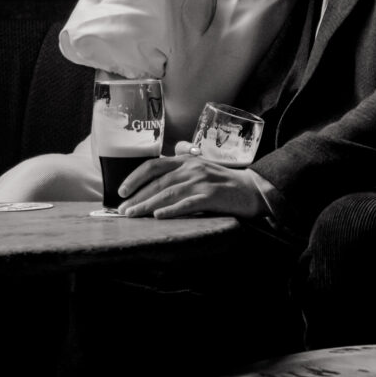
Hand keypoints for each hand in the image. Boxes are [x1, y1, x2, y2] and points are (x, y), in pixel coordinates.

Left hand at [116, 141, 264, 219]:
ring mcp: (202, 182)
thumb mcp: (201, 168)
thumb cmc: (225, 182)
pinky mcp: (213, 196)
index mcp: (186, 160)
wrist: (254, 189)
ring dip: (147, 205)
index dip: (135, 178)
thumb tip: (155, 177)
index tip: (121, 192)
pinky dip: (172, 210)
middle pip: (157, 183)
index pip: (154, 166)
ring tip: (132, 215)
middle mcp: (192, 168)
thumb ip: (181, 169)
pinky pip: (188, 204)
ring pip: (168, 193)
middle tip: (122, 211)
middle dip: (136, 197)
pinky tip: (159, 216)